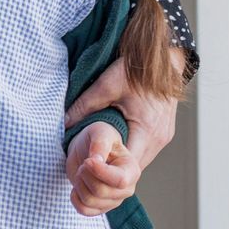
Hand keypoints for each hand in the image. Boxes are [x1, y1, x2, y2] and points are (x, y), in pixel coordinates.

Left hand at [62, 52, 183, 169]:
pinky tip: (114, 150)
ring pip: (140, 162)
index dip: (108, 170)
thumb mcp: (106, 85)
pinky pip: (145, 151)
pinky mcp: (164, 133)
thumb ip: (84, 105)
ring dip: (122, 164)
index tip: (89, 166)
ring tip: (99, 162)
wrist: (164, 58)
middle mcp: (159, 139)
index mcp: (147, 130)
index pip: (128, 166)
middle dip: (113, 171)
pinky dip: (130, 153)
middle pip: (135, 169)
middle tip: (90, 168)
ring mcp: (164, 137)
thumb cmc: (137, 70)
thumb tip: (64, 123)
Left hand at [66, 120, 138, 215]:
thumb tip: (96, 161)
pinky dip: (75, 198)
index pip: (120, 180)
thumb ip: (100, 144)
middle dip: (85, 174)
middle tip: (84, 163)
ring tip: (82, 172)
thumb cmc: (98, 138)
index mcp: (131, 170)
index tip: (88, 160)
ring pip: (90, 201)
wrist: (87, 149)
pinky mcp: (99, 207)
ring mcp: (113, 200)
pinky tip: (77, 185)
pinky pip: (84, 210)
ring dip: (79, 184)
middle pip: (100, 191)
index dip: (100, 172)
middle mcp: (126, 189)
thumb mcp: (100, 132)